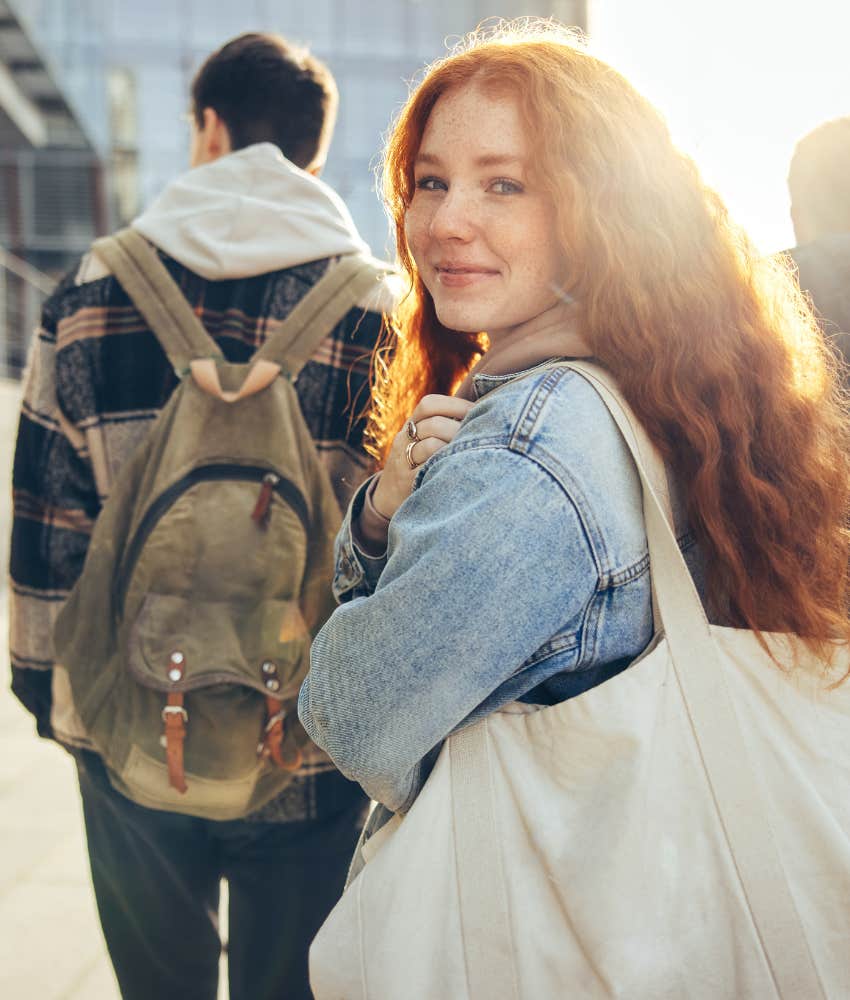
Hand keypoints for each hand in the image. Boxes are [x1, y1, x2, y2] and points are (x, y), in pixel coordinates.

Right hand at [372, 394, 473, 519]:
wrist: (387, 496)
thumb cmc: (415, 464)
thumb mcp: (420, 441)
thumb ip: (443, 427)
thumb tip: (481, 413)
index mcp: (410, 425)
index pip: (429, 404)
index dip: (456, 405)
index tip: (478, 411)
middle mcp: (404, 439)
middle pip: (433, 424)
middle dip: (460, 428)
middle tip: (480, 436)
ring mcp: (404, 461)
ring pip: (431, 445)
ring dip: (455, 447)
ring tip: (472, 452)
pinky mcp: (407, 482)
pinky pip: (428, 469)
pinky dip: (446, 465)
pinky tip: (459, 468)